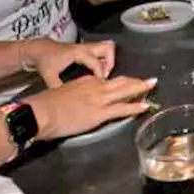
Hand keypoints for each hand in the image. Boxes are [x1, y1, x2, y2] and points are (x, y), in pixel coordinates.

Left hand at [23, 38, 115, 88]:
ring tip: (103, 74)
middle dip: (111, 62)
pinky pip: (100, 52)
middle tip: (106, 75)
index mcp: (78, 53)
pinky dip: (103, 60)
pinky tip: (96, 72)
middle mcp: (84, 48)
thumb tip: (67, 100)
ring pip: (106, 48)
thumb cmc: (44, 60)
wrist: (38, 49)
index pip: (97, 62)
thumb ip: (58, 88)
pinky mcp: (84, 49)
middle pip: (108, 47)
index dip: (101, 75)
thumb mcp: (49, 76)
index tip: (101, 85)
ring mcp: (85, 47)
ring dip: (108, 60)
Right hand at [26, 74, 157, 140]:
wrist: (40, 112)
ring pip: (125, 91)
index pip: (109, 81)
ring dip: (141, 89)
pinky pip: (122, 109)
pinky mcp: (100, 113)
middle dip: (137, 82)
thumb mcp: (65, 93)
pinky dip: (135, 107)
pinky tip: (145, 106)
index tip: (130, 83)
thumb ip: (77, 95)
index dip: (122, 82)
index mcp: (87, 81)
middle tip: (150, 80)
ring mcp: (99, 99)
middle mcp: (96, 86)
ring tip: (152, 87)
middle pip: (121, 82)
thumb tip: (82, 103)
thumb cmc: (47, 105)